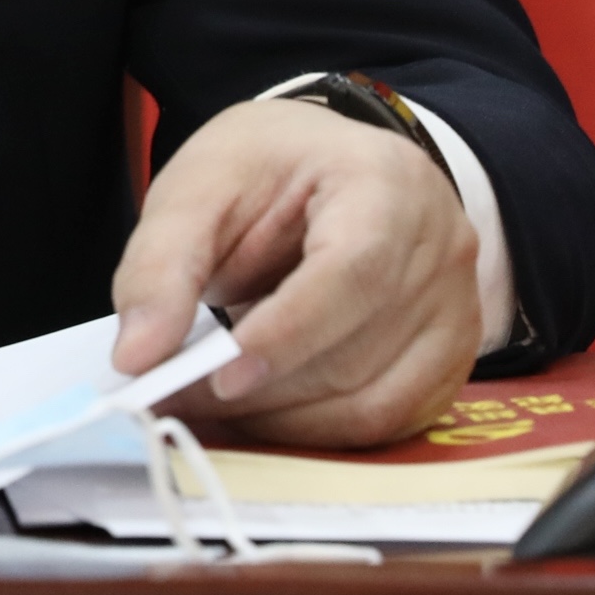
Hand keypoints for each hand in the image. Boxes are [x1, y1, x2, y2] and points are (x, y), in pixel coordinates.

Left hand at [110, 97, 480, 447]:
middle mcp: (441, 247)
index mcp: (385, 182)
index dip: (287, 334)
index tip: (218, 376)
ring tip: (209, 397)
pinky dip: (318, 430)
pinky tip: (264, 407)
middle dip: (261, 387)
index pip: (352, 272)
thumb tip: (137, 355)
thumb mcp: (199, 186)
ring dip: (282, 417)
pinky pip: (390, 421)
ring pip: (375, 401)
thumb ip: (161, 265)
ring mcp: (457, 308)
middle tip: (176, 394)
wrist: (328, 165)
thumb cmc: (268, 169)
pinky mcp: (449, 358)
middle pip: (359, 348)